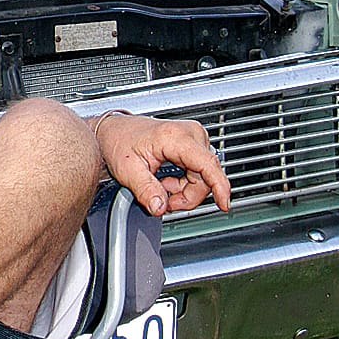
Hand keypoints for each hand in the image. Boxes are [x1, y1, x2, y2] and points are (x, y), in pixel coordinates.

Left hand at [92, 112, 229, 217]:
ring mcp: (193, 137)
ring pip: (203, 177)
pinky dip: (184, 183)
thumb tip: (160, 207)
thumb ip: (145, 190)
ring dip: (184, 190)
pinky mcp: (193, 144)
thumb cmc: (119, 142)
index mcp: (175, 137)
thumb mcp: (128, 170)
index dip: (219, 187)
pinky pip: (199, 172)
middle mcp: (189, 133)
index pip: (207, 164)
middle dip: (187, 196)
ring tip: (161, 187)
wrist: (115, 131)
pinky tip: (167, 182)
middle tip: (164, 201)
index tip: (224, 204)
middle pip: (205, 177)